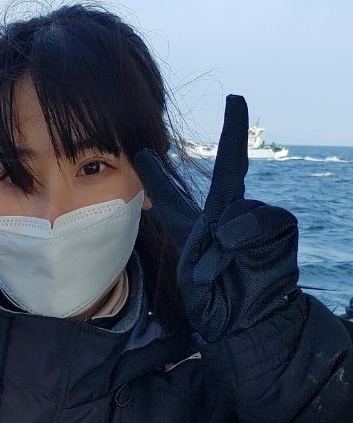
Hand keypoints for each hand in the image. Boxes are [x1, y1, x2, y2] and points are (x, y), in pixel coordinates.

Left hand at [135, 96, 299, 344]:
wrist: (249, 321)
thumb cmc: (218, 303)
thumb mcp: (194, 277)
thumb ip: (207, 242)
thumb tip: (230, 219)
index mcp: (194, 229)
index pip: (171, 196)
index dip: (157, 174)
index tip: (142, 152)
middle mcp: (226, 218)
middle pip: (229, 170)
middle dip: (234, 134)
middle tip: (236, 100)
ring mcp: (254, 219)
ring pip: (232, 209)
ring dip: (220, 245)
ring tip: (220, 270)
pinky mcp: (278, 225)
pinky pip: (253, 221)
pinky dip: (241, 242)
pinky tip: (239, 261)